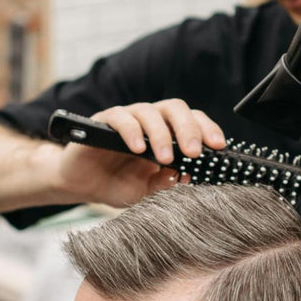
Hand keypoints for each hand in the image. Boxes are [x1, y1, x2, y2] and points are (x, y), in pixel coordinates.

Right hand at [56, 99, 225, 208]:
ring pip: (149, 112)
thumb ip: (166, 183)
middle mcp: (149, 121)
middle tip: (195, 152)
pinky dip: (131, 131)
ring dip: (161, 134)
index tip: (219, 146)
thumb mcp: (147, 191)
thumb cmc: (118, 184)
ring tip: (165, 159)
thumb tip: (187, 176)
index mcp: (166, 133)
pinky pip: (120, 117)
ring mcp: (127, 118)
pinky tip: (137, 149)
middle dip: (189, 128)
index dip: (207, 129)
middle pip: (175, 109)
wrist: (82, 184)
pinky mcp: (103, 121)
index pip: (192, 121)